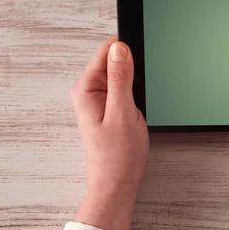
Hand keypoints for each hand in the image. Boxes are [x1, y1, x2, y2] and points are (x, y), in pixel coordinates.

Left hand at [71, 35, 148, 229]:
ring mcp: (98, 98)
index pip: (106, 50)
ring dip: (134, 82)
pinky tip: (136, 109)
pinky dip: (134, 92)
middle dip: (132, 68)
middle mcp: (88, 90)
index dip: (127, 51)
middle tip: (139, 93)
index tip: (142, 60)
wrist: (117, 181)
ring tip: (137, 105)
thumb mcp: (122, 112)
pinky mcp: (108, 105)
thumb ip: (120, 78)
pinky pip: (123, 87)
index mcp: (86, 88)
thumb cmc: (117, 155)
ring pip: (121, 73)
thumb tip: (120, 48)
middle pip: (114, 60)